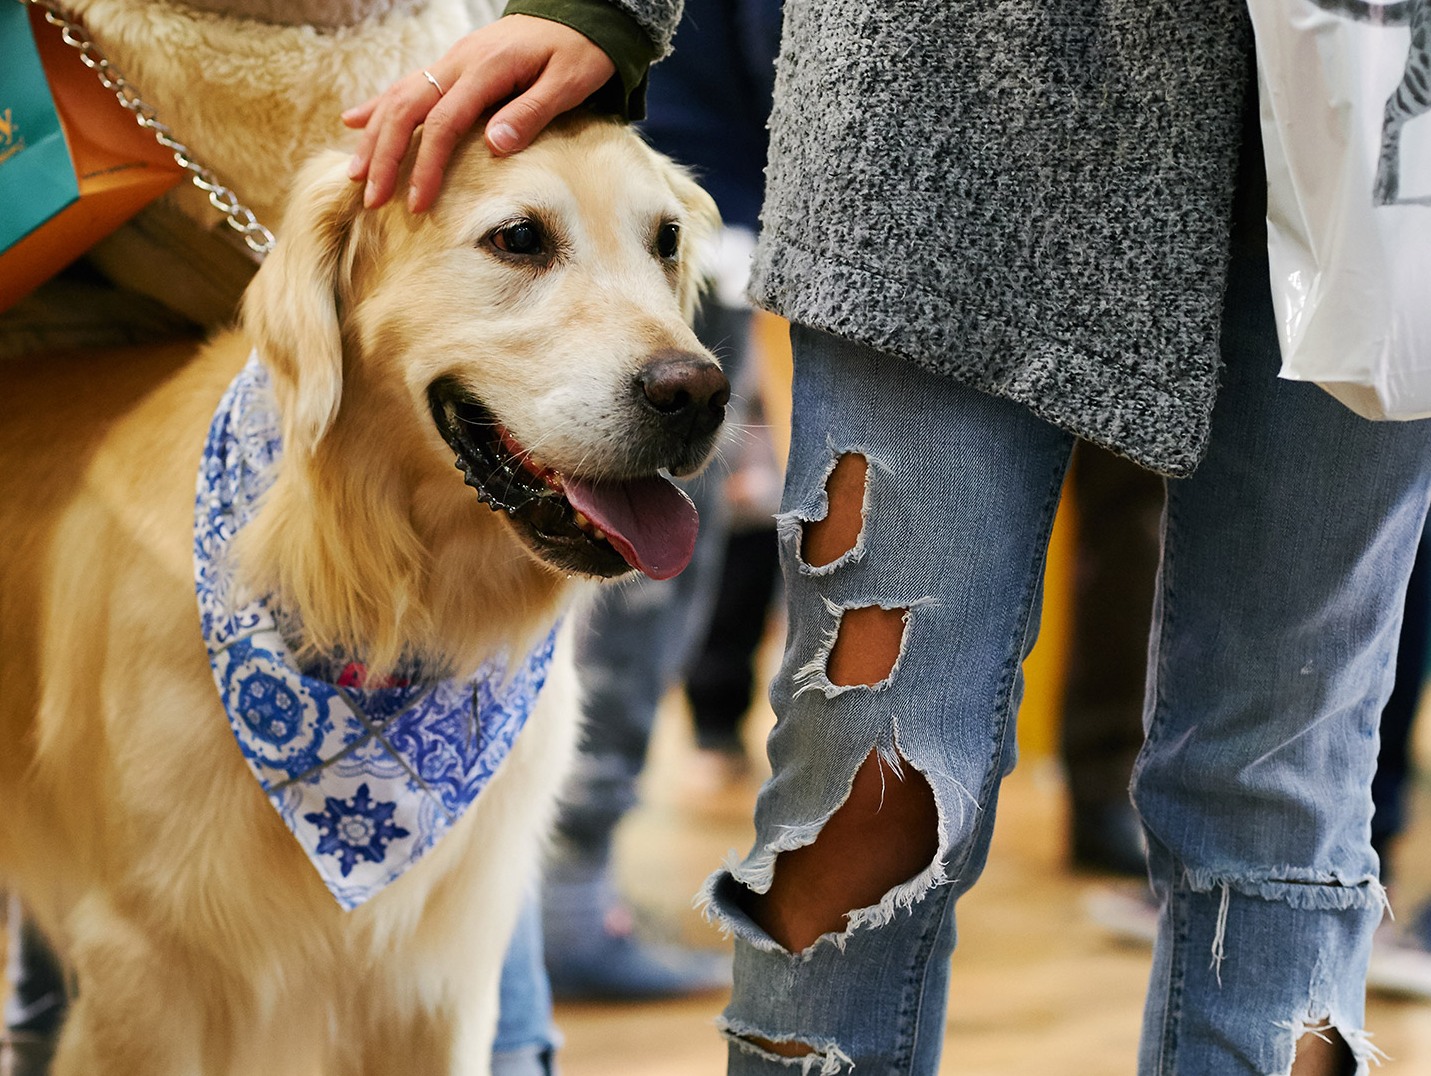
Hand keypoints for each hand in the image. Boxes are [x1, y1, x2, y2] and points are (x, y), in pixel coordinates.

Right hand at [342, 15, 616, 211]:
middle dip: (384, 156)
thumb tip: (495, 144)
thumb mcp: (568, 82)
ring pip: (398, 97)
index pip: (443, 123)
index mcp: (486, 69)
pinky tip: (352, 122)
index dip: (426, 165)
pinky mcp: (450, 64)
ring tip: (356, 175)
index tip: (417, 203)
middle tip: (371, 199)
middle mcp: (458, 62)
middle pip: (406, 109)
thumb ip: (532, 111)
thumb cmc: (578, 53)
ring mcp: (450, 61)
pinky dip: (376, 105)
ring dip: (373, 136)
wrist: (575, 15)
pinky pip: (405, 85)